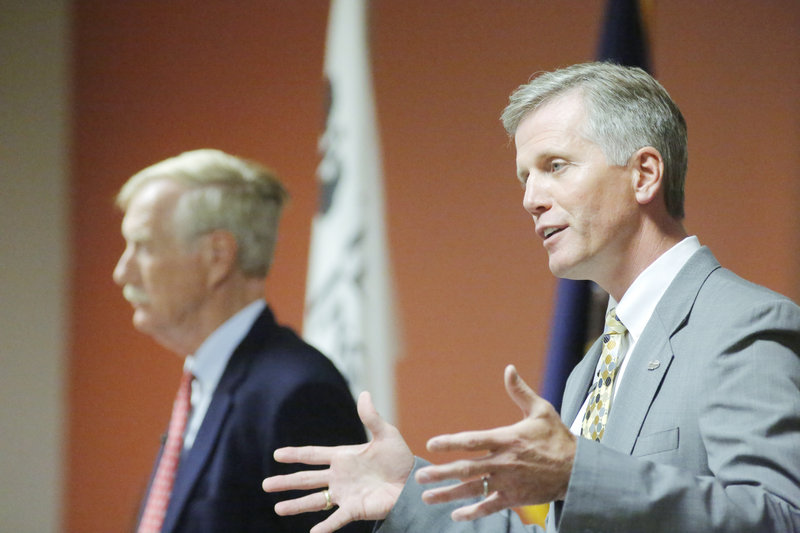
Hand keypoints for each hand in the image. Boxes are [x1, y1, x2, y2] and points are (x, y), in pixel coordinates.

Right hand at [262, 391, 414, 532]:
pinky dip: (326, 527)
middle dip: (286, 482)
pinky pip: (337, 518)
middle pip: (307, 479)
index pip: (314, 455)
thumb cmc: (399, 458)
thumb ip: (371, 417)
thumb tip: (365, 393)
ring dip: (296, 505)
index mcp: (343, 457)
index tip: (277, 455)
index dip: (296, 454)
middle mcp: (339, 476)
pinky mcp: (355, 509)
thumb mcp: (386, 434)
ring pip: (315, 500)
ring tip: (278, 509)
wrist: (412, 482)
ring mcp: (345, 494)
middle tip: (266, 485)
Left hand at [415, 364, 575, 521]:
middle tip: (420, 476)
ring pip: (473, 490)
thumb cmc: (557, 438)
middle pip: (466, 469)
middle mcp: (504, 462)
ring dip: (448, 495)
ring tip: (427, 498)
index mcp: (507, 439)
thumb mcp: (541, 411)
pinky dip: (472, 512)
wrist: (578, 470)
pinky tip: (455, 515)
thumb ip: (520, 392)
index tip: (431, 444)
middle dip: (441, 473)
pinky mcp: (514, 499)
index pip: (473, 440)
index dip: (451, 442)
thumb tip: (508, 368)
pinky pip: (489, 507)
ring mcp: (508, 483)